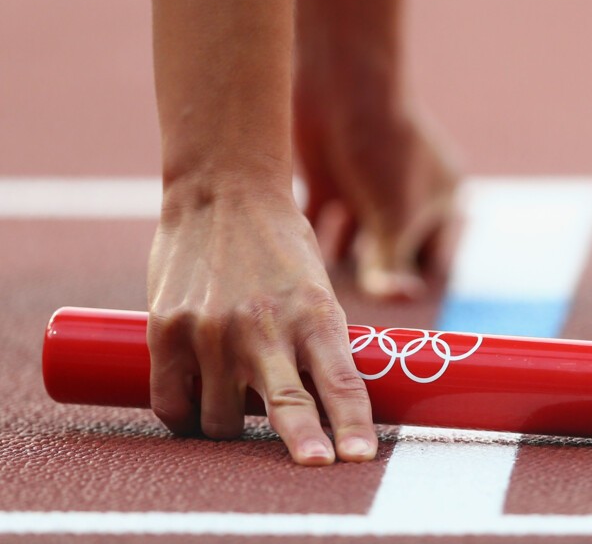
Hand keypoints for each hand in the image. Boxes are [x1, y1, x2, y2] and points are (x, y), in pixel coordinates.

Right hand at [146, 183, 376, 464]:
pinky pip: (172, 402)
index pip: (341, 383)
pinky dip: (184, 417)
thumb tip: (321, 407)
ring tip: (233, 407)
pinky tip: (193, 411)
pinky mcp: (168, 330)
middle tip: (316, 464)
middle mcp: (265, 326)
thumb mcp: (315, 288)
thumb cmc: (279, 244)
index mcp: (314, 314)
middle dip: (303, 443)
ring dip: (229, 427)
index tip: (360, 457)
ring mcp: (213, 330)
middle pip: (286, 406)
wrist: (223, 191)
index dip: (353, 425)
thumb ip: (316, 344)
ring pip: (220, 419)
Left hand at [295, 90, 459, 299]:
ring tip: (319, 282)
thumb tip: (398, 301)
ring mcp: (364, 187)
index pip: (429, 261)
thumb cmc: (382, 148)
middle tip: (349, 299)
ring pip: (350, 242)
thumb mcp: (392, 219)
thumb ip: (391, 267)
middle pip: (388, 253)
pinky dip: (306, 238)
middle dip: (370, 274)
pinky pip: (317, 222)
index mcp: (441, 200)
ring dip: (336, 262)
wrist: (340, 80)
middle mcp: (404, 195)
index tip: (391, 299)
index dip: (410, 283)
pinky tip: (291, 254)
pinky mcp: (325, 179)